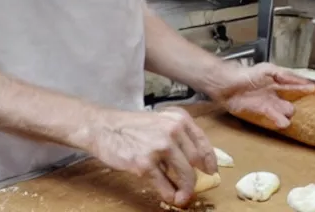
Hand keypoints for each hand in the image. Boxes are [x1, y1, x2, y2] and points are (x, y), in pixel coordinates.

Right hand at [87, 106, 216, 207]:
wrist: (104, 127)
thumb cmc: (130, 126)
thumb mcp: (158, 121)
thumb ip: (177, 135)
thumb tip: (196, 160)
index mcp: (177, 118)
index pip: (202, 142)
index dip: (209, 159)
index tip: (210, 170)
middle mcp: (172, 130)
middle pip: (195, 162)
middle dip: (195, 178)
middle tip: (190, 186)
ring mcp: (160, 147)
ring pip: (186, 176)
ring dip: (186, 190)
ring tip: (181, 196)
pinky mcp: (146, 164)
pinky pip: (166, 186)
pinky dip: (170, 195)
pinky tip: (168, 195)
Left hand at [209, 62, 314, 128]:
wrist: (226, 84)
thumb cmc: (245, 74)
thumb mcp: (266, 70)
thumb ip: (282, 74)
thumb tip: (297, 79)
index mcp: (274, 79)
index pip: (292, 83)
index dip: (302, 86)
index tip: (313, 89)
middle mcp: (272, 91)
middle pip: (289, 100)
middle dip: (296, 104)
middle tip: (306, 109)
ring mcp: (266, 101)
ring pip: (282, 110)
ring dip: (287, 114)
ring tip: (291, 117)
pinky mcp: (258, 110)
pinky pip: (272, 117)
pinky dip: (278, 120)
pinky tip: (283, 123)